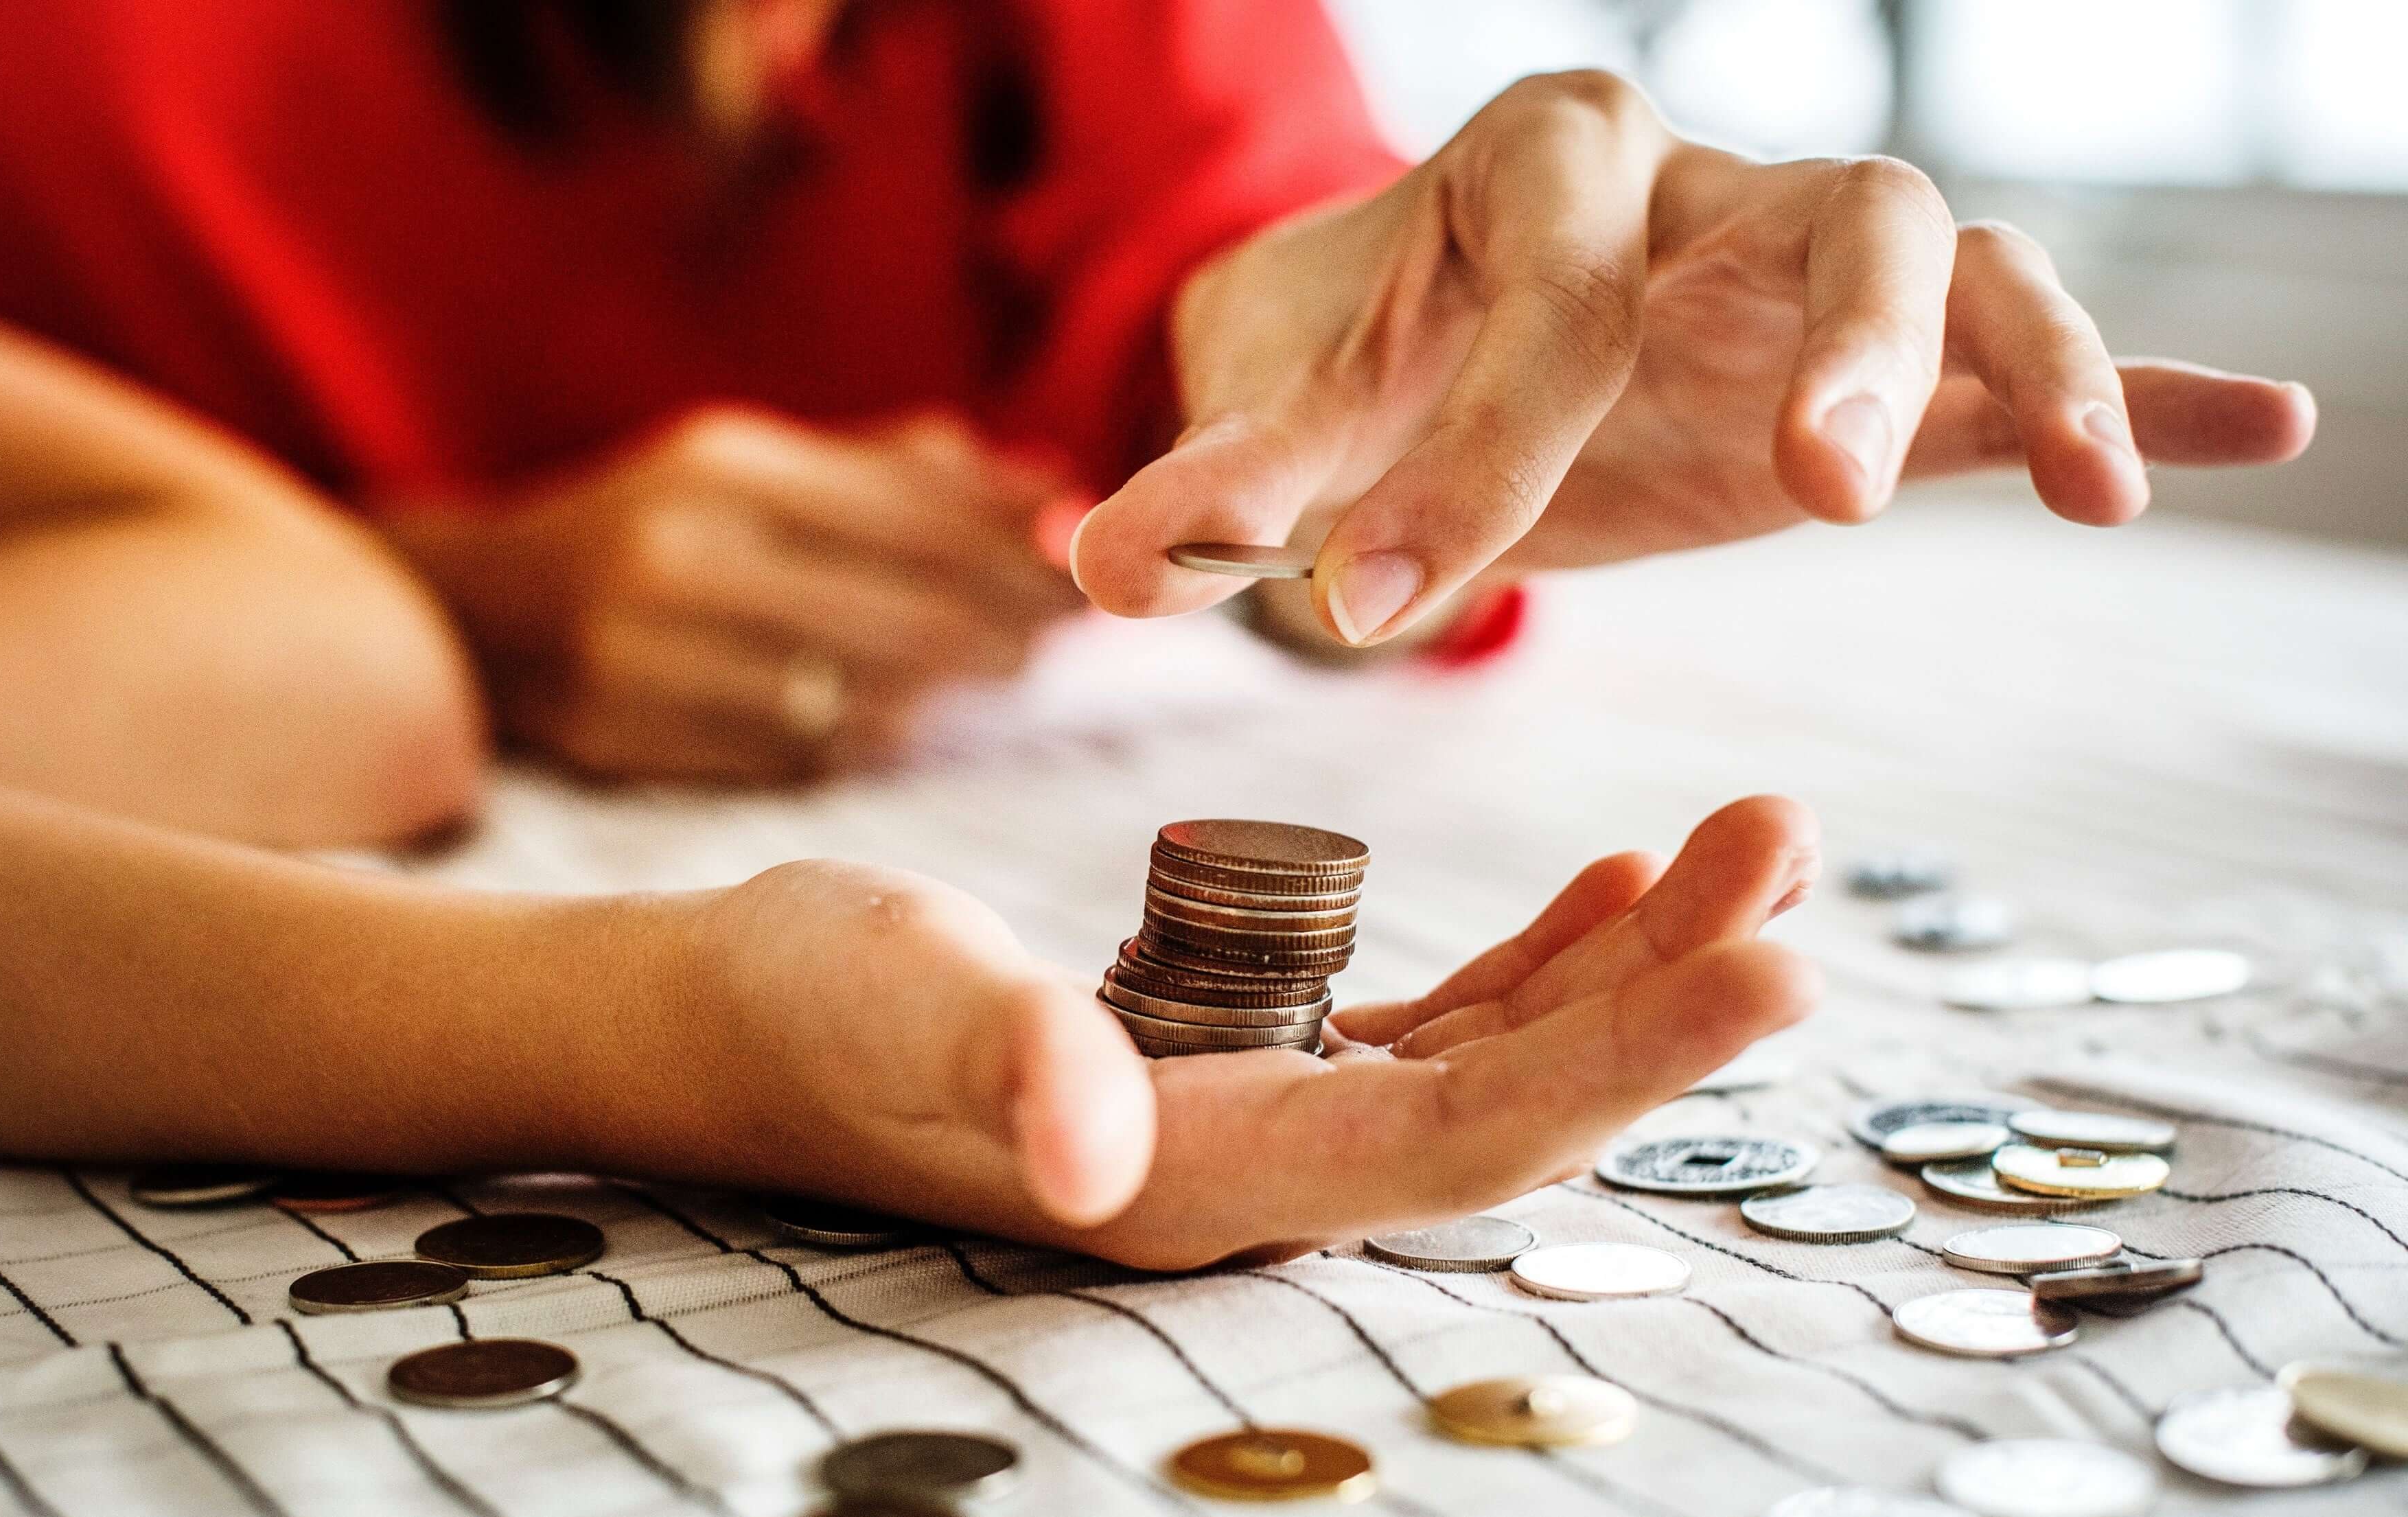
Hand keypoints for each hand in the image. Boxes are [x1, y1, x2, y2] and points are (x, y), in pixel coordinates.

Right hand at [388, 409, 1081, 782]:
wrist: (478, 609)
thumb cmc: (653, 528)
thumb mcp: (757, 467)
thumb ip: (902, 475)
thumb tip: (1055, 488)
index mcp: (723, 469)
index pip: (914, 517)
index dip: (1017, 554)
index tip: (1089, 572)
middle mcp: (681, 556)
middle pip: (902, 615)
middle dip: (1005, 629)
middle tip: (1067, 637)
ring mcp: (648, 657)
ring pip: (856, 699)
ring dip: (947, 693)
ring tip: (1000, 671)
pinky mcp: (629, 738)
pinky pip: (794, 755)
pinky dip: (866, 738)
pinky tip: (903, 719)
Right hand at [669, 795, 1818, 1269]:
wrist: (736, 1015)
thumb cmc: (804, 1003)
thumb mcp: (896, 1004)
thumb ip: (1004, 1065)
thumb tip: (1088, 1150)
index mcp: (1204, 1179)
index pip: (1463, 1140)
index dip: (1628, 1067)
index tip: (1777, 969)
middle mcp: (1262, 1174)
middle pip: (1521, 1103)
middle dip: (1673, 997)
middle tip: (1795, 862)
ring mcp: (1263, 1121)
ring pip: (1499, 1057)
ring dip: (1632, 963)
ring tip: (1748, 848)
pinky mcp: (1247, 1059)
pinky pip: (1433, 1022)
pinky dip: (1536, 957)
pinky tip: (1612, 890)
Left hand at [1073, 71, 2317, 646]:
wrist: (1419, 336)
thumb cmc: (1353, 363)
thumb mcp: (1278, 416)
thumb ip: (1208, 490)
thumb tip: (1095, 565)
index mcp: (1537, 172)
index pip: (1537, 305)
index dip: (1461, 460)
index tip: (1375, 611)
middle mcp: (1698, 186)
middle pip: (1828, 210)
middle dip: (1832, 343)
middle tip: (1811, 496)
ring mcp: (1800, 265)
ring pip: (1960, 258)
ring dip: (2022, 361)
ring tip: (2086, 488)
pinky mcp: (1869, 361)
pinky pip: (2029, 350)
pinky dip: (2132, 388)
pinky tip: (2251, 436)